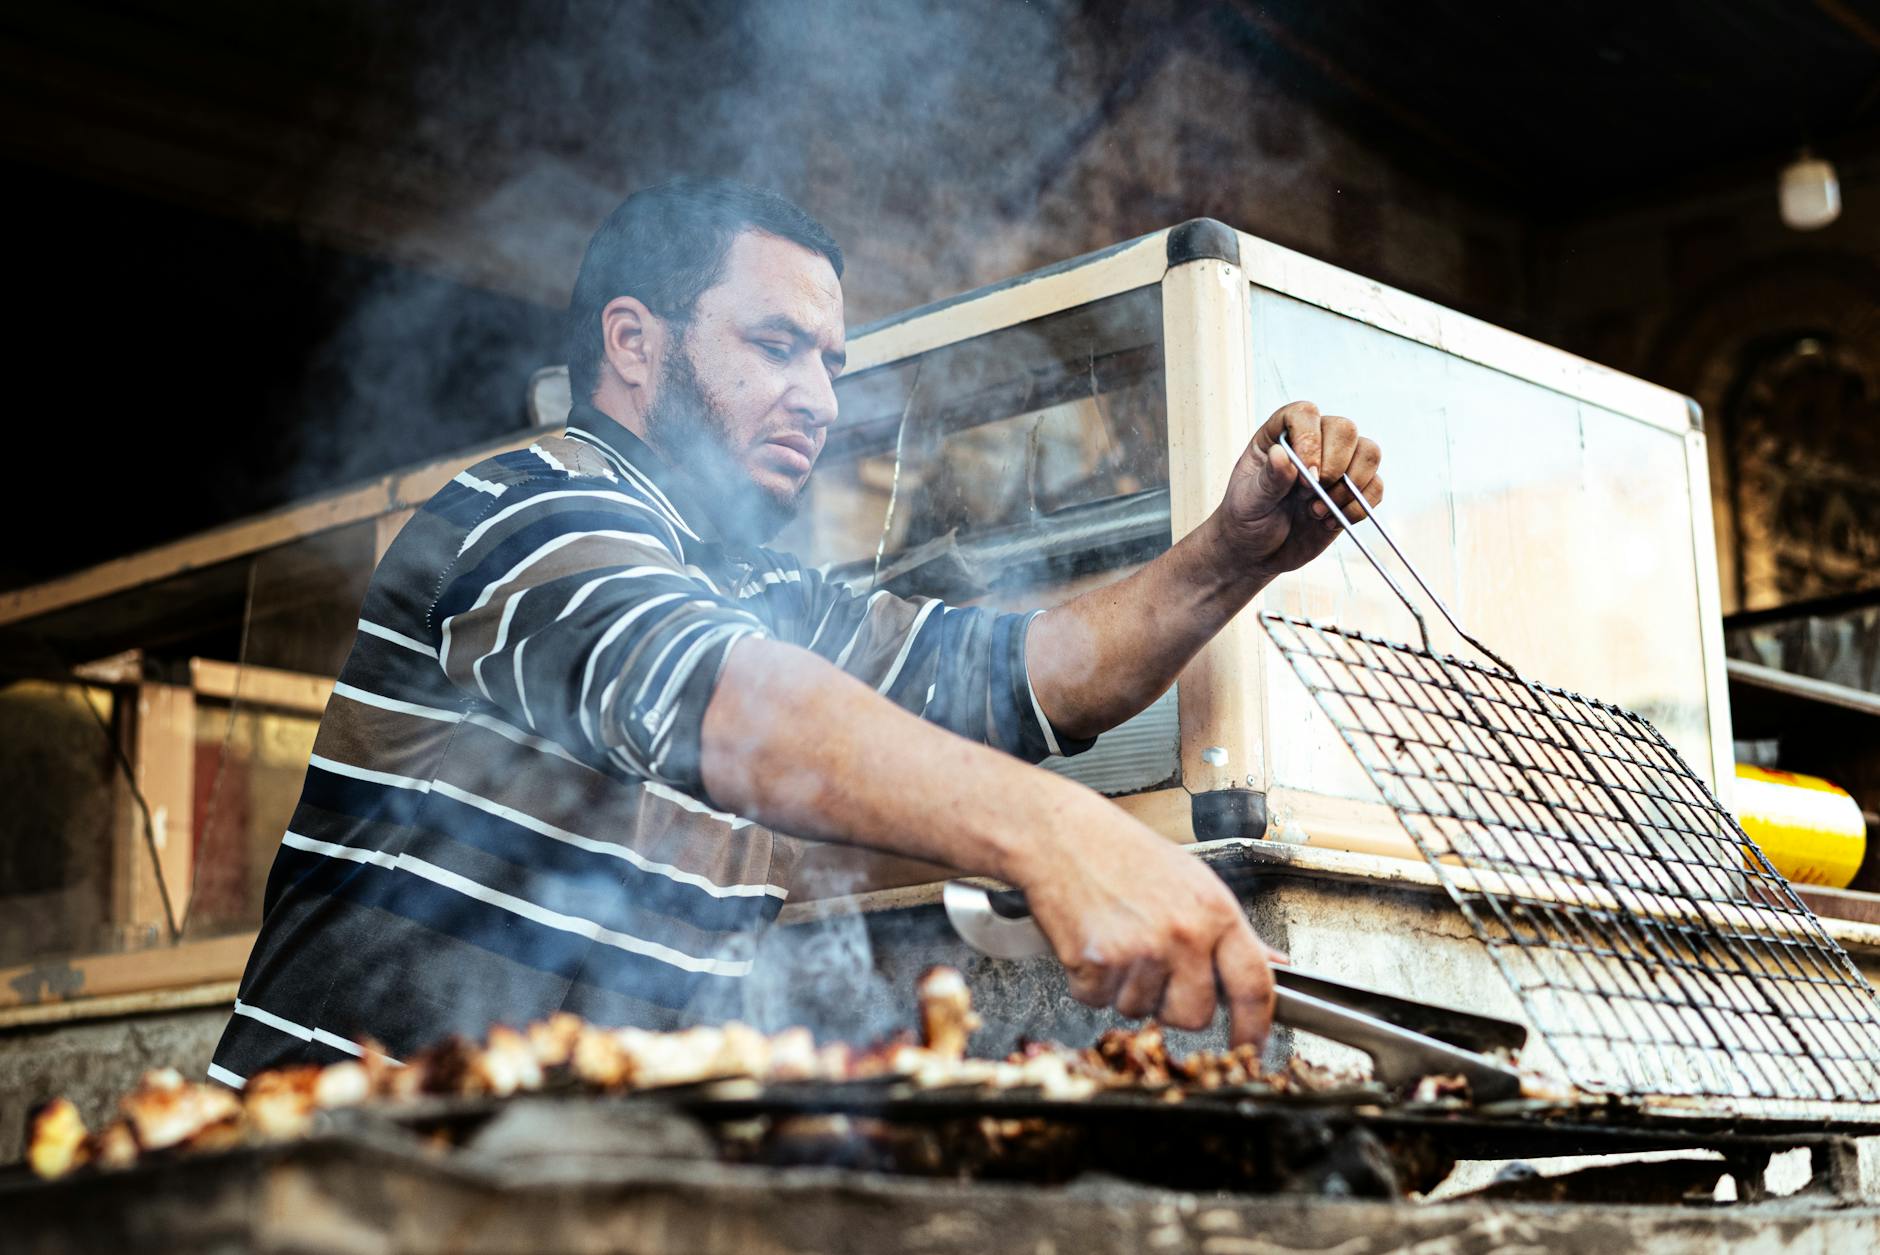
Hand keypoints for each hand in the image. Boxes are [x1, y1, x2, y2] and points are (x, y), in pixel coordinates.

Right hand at [1013, 799, 1283, 1046]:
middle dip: (1173, 1006)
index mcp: (1215, 911)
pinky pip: (1098, 1001)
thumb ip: (1230, 929)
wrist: (1059, 834)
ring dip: (1125, 989)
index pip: (1253, 985)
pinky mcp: (1097, 962)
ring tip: (1116, 939)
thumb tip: (1273, 963)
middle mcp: (1184, 933)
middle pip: (1194, 1016)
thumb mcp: (1191, 880)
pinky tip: (1092, 941)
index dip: (1255, 1026)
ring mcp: (1140, 950)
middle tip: (1153, 970)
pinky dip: (1089, 982)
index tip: (1251, 1047)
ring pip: (1140, 1011)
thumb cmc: (1123, 852)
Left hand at [1215, 401, 1382, 576]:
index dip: (1310, 438)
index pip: (1305, 414)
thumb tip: (1282, 454)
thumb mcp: (1248, 502)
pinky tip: (1329, 522)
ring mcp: (1336, 466)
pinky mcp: (1352, 492)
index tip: (1304, 473)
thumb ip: (1268, 480)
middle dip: (1334, 465)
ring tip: (1317, 512)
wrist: (1259, 553)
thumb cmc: (1246, 520)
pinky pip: (1376, 487)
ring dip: (1350, 486)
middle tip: (1311, 494)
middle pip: (1345, 429)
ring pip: (1369, 452)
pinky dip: (1358, 508)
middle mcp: (1312, 443)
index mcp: (1279, 436)